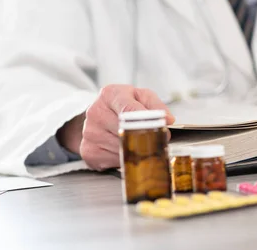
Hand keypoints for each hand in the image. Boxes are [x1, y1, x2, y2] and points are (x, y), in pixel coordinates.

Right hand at [57, 85, 174, 170]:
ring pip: (123, 149)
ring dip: (136, 150)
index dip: (148, 121)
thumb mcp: (142, 96)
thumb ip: (157, 106)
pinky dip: (125, 158)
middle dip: (145, 138)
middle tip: (156, 139)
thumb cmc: (124, 105)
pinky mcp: (89, 151)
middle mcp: (96, 112)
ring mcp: (90, 133)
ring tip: (137, 142)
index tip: (162, 129)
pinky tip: (124, 149)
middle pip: (127, 132)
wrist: (99, 115)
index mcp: (110, 94)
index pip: (129, 110)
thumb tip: (168, 120)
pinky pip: (114, 161)